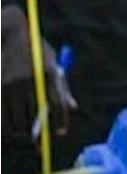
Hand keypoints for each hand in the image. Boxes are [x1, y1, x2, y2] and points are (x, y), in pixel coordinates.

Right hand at [0, 7, 76, 138]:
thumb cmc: (34, 50)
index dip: (60, 121)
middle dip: (38, 132)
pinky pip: (1, 116)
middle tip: (40, 140)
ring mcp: (10, 84)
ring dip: (21, 130)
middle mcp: (30, 79)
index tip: (60, 133)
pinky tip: (10, 124)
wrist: (7, 33)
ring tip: (23, 132)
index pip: (57, 103)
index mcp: (49, 71)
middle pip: (36, 116)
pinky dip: (6, 124)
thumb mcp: (52, 61)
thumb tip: (73, 108)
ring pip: (16, 119)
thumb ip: (61, 86)